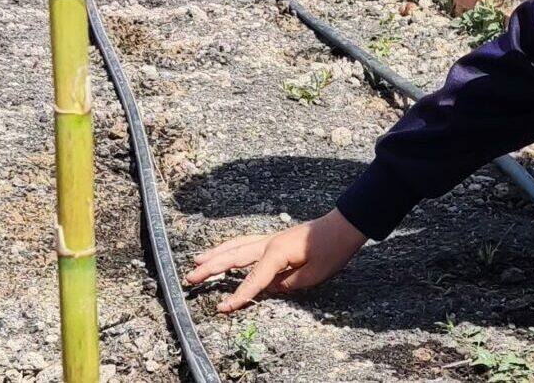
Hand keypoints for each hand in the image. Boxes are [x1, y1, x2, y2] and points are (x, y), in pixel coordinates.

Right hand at [186, 209, 367, 312]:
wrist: (343, 226)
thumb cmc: (331, 250)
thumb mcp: (312, 275)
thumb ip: (286, 284)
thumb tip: (268, 287)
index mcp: (277, 253)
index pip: (252, 279)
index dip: (237, 296)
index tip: (221, 308)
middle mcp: (269, 243)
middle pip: (234, 256)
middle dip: (212, 267)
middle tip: (190, 276)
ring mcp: (270, 238)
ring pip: (237, 245)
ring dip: (216, 253)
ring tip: (198, 260)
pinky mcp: (274, 239)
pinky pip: (246, 242)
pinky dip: (231, 246)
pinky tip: (224, 250)